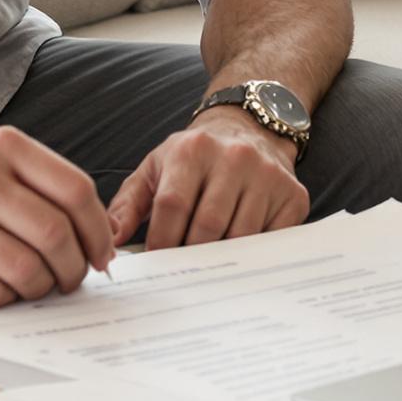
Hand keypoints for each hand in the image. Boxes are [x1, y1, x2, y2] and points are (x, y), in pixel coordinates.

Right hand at [0, 127, 115, 307]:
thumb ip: (45, 189)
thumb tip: (103, 235)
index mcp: (2, 148)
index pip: (75, 189)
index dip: (98, 229)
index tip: (102, 254)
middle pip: (55, 233)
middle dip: (74, 266)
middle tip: (72, 278)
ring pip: (28, 269)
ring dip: (42, 288)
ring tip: (37, 285)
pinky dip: (7, 299)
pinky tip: (0, 288)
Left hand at [107, 108, 309, 249]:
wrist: (249, 128)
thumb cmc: (195, 157)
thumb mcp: (156, 167)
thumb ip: (128, 203)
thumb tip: (109, 241)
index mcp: (193, 150)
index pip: (173, 205)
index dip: (161, 241)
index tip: (157, 262)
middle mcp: (234, 157)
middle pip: (208, 226)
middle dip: (191, 255)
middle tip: (183, 272)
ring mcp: (267, 175)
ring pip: (241, 237)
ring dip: (222, 259)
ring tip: (208, 266)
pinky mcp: (293, 194)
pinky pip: (272, 239)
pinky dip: (254, 255)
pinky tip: (241, 253)